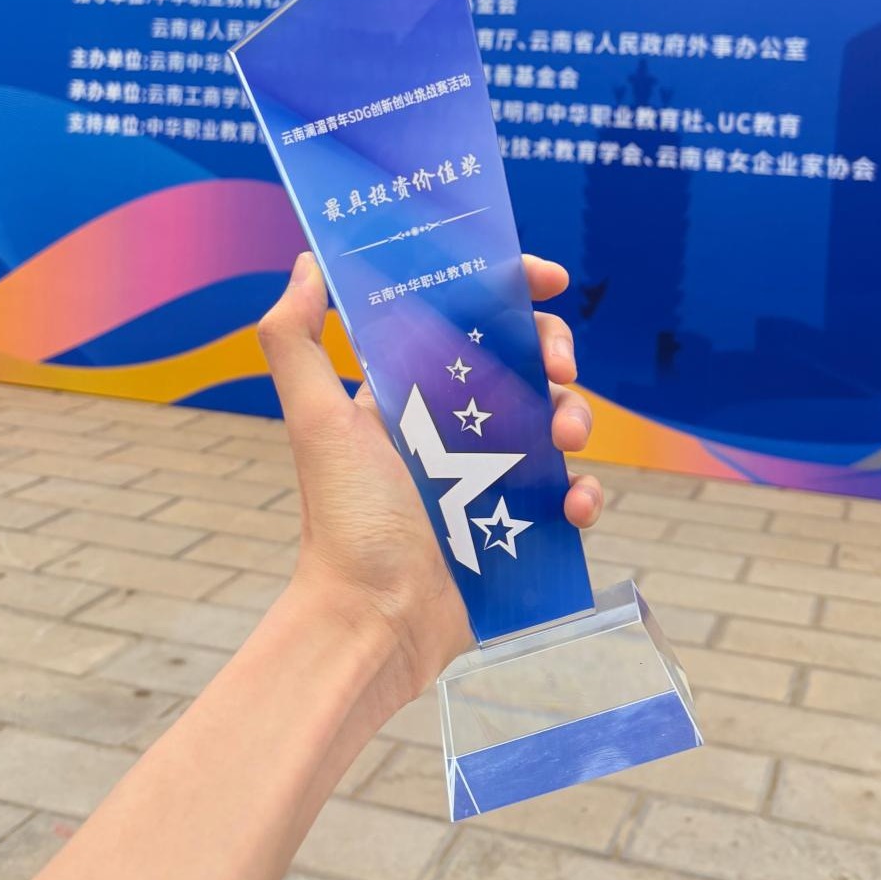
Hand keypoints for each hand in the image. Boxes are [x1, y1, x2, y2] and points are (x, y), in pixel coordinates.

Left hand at [258, 251, 603, 703]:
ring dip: (576, 415)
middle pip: (527, 362)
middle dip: (553, 350)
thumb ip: (295, 339)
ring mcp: (497, 473)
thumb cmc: (344, 518)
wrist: (374, 618)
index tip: (548, 278)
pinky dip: (585, 492)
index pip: (472, 320)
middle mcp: (460, 424)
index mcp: (417, 390)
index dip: (514, 289)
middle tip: (558, 364)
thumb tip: (308, 262)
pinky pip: (573, 493)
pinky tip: (573, 505)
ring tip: (563, 438)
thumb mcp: (316, 422)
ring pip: (560, 419)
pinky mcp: (525, 523)